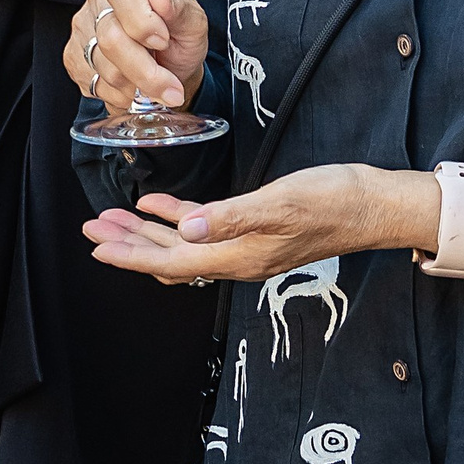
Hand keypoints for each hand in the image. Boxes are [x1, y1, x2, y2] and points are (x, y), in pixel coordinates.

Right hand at [68, 0, 208, 115]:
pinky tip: (136, 89)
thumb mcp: (193, 23)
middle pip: (110, 37)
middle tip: (170, 84)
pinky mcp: (74, 57)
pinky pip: (94, 83)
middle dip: (145, 70)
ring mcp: (83, 29)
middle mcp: (99, 0)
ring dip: (137, 86)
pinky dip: (122, 95)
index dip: (141, 20)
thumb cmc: (181, 41)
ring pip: (104, 66)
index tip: (163, 41)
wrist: (171, 71)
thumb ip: (180, 9)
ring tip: (156, 86)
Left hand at [83, 164, 439, 285]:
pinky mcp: (253, 228)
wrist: (373, 206)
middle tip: (90, 230)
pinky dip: (176, 216)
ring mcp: (243, 245)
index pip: (169, 260)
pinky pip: (204, 228)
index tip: (95, 247)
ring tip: (111, 218)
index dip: (129, 255)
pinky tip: (156, 204)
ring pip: (180, 244)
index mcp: (235, 256)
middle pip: (166, 257)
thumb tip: (187, 228)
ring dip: (145, 232)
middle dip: (126, 244)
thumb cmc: (332, 202)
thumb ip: (231, 216)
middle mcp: (234, 258)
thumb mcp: (280, 204)